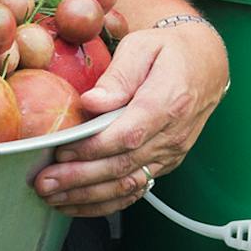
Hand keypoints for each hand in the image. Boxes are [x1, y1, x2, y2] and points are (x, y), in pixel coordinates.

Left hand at [32, 22, 228, 218]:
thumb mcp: (143, 46)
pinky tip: (79, 204)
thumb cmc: (169, 51)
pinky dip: (106, 202)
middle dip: (80, 178)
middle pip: (123, 165)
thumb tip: (92, 102)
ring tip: (54, 197)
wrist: (206, 65)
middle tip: (45, 183)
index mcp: (168, 102)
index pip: (128, 135)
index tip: (61, 151)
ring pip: (128, 184)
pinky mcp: (165, 163)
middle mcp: (172, 135)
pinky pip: (136, 189)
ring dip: (88, 196)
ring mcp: (171, 153)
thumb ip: (118, 75)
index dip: (92, 148)